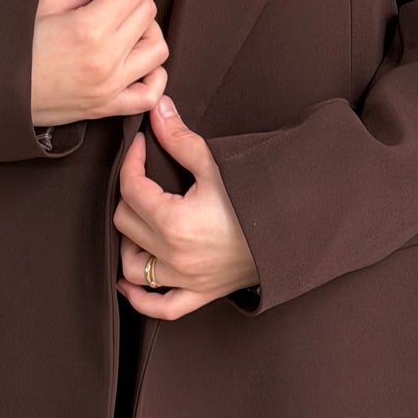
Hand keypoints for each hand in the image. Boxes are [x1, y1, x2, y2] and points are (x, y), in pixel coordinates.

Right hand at [30, 0, 169, 127]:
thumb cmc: (10, 44)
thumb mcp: (46, 2)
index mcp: (89, 28)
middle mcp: (106, 60)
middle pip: (147, 12)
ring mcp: (109, 87)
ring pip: (158, 48)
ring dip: (148, 28)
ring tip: (124, 20)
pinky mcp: (106, 107)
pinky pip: (150, 94)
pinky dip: (155, 75)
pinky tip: (138, 59)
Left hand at [113, 96, 258, 318]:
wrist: (292, 234)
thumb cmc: (257, 200)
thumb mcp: (217, 166)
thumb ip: (181, 139)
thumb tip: (157, 110)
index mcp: (174, 222)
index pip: (132, 188)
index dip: (131, 161)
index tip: (141, 146)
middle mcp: (174, 255)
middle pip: (125, 223)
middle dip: (130, 195)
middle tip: (144, 179)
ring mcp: (185, 279)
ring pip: (133, 267)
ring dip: (129, 244)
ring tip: (140, 223)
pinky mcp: (199, 294)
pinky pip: (160, 307)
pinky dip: (140, 299)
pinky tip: (128, 283)